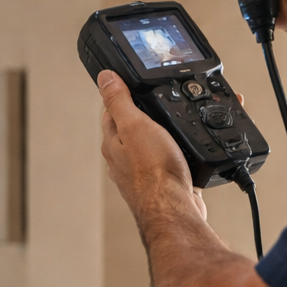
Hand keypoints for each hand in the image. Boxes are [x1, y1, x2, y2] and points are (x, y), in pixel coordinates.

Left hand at [98, 71, 206, 222]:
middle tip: (152, 102)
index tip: (128, 84)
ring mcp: (141, 173)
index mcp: (113, 143)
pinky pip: (165, 162)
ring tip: (169, 124)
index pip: (110, 112)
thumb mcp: (135, 125)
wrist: (174, 209)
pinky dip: (172, 153)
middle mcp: (123, 159)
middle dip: (140, 116)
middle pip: (128, 129)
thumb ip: (119, 100)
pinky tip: (182, 152)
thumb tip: (104, 77)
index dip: (120, 95)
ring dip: (157, 135)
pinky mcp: (161, 184)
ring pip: (147, 146)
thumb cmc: (153, 173)